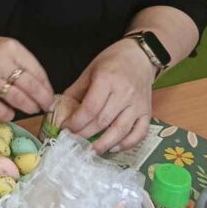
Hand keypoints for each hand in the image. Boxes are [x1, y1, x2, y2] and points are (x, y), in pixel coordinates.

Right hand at [0, 32, 53, 121]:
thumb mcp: (4, 47)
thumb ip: (22, 62)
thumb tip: (43, 88)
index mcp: (10, 49)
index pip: (37, 71)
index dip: (46, 87)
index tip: (50, 95)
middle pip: (30, 87)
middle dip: (42, 100)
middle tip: (46, 106)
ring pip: (18, 100)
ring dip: (29, 107)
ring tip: (32, 109)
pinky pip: (0, 111)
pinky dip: (10, 114)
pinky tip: (11, 111)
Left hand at [57, 39, 154, 153]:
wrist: (141, 56)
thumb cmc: (113, 61)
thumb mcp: (90, 70)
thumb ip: (76, 90)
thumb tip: (59, 109)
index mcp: (107, 80)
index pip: (90, 107)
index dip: (76, 122)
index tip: (65, 128)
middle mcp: (125, 93)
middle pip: (103, 121)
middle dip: (85, 134)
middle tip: (73, 141)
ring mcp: (138, 104)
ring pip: (121, 130)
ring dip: (104, 144)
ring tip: (90, 151)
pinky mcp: (147, 112)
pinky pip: (139, 133)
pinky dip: (127, 144)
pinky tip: (113, 148)